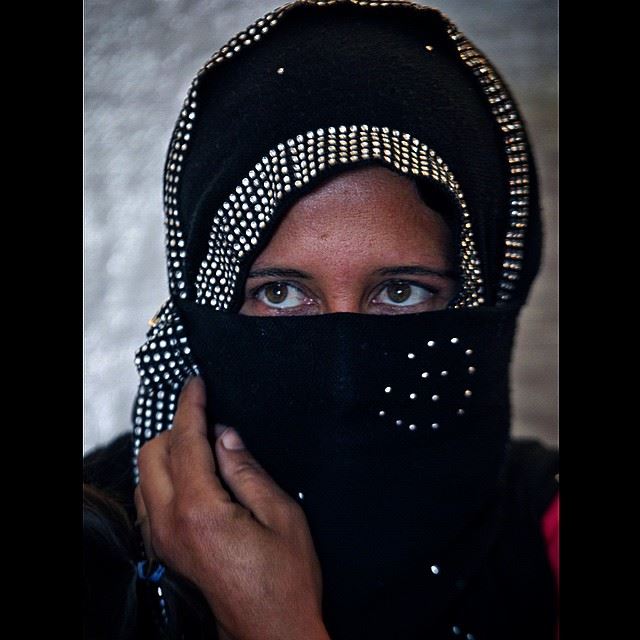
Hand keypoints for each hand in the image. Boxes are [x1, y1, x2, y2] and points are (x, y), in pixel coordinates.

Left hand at [135, 376, 328, 639]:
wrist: (272, 632)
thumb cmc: (286, 578)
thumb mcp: (281, 515)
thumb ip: (247, 470)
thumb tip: (225, 435)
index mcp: (200, 510)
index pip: (185, 441)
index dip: (191, 406)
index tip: (196, 383)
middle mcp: (170, 524)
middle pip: (153, 454)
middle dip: (176, 427)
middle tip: (207, 417)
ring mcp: (163, 541)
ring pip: (146, 476)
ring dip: (168, 452)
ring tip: (203, 445)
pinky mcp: (166, 552)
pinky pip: (150, 500)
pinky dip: (165, 476)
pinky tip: (194, 476)